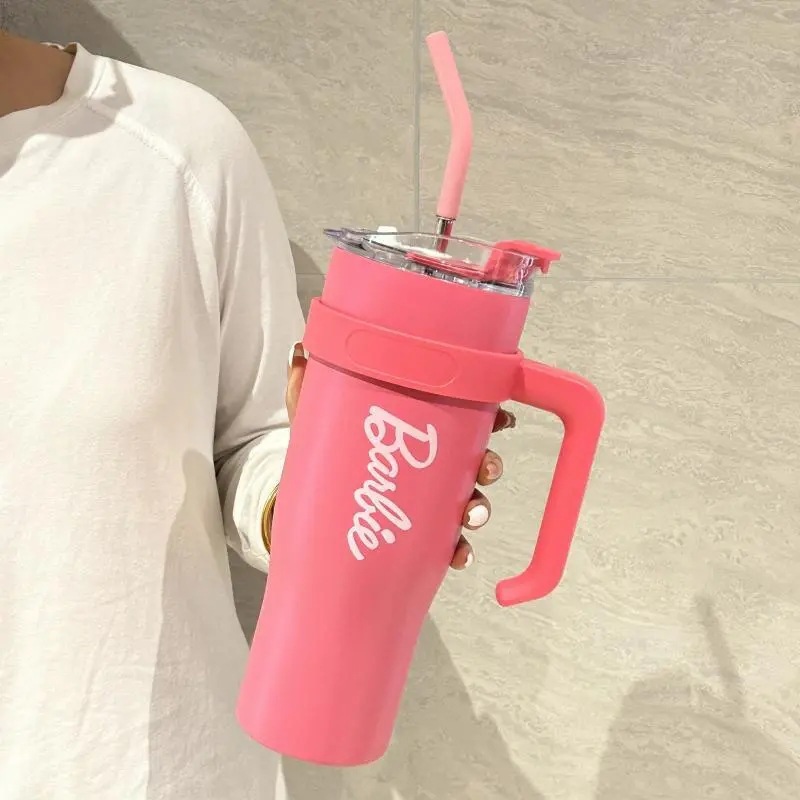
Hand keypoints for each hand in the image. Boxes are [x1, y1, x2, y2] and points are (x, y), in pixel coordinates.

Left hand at [286, 344, 514, 569]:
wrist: (306, 503)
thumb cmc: (324, 450)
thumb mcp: (313, 417)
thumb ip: (307, 385)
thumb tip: (299, 349)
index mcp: (417, 428)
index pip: (465, 415)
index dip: (490, 414)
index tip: (501, 417)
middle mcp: (431, 463)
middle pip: (476, 459)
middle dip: (489, 463)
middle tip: (486, 468)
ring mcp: (428, 500)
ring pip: (469, 500)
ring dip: (479, 507)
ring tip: (471, 515)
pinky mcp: (419, 533)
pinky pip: (448, 543)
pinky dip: (459, 550)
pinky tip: (458, 556)